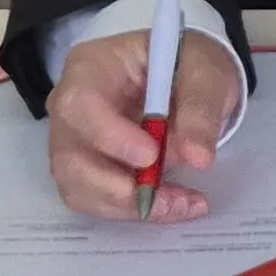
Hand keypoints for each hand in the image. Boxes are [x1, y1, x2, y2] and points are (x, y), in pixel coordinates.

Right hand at [46, 25, 244, 220]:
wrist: (187, 78)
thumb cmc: (187, 65)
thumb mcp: (206, 72)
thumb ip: (201, 109)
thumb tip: (198, 158)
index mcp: (91, 67)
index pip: (79, 103)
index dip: (109, 137)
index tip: (151, 156)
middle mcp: (69, 107)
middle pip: (69, 157)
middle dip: (119, 187)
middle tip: (175, 198)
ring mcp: (73, 141)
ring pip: (79, 188)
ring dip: (131, 205)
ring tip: (184, 203)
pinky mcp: (85, 169)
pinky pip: (96, 201)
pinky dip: (135, 210)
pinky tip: (174, 204)